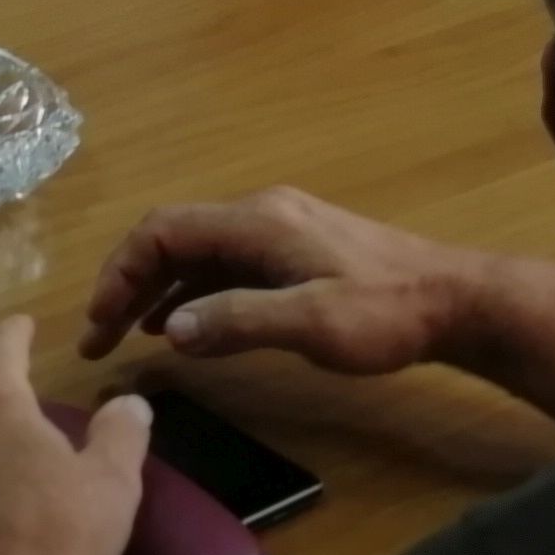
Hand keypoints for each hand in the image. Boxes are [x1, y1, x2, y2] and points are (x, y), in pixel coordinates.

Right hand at [80, 187, 492, 378]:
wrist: (456, 301)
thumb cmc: (385, 314)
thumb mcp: (311, 325)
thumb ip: (238, 322)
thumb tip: (170, 330)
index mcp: (258, 221)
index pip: (162, 231)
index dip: (120, 273)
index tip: (98, 325)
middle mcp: (262, 214)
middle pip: (173, 237)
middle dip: (129, 284)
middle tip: (100, 340)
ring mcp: (281, 230)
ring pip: (198, 252)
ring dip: (158, 290)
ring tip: (129, 337)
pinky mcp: (297, 250)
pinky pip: (224, 263)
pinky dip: (192, 291)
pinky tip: (184, 325)